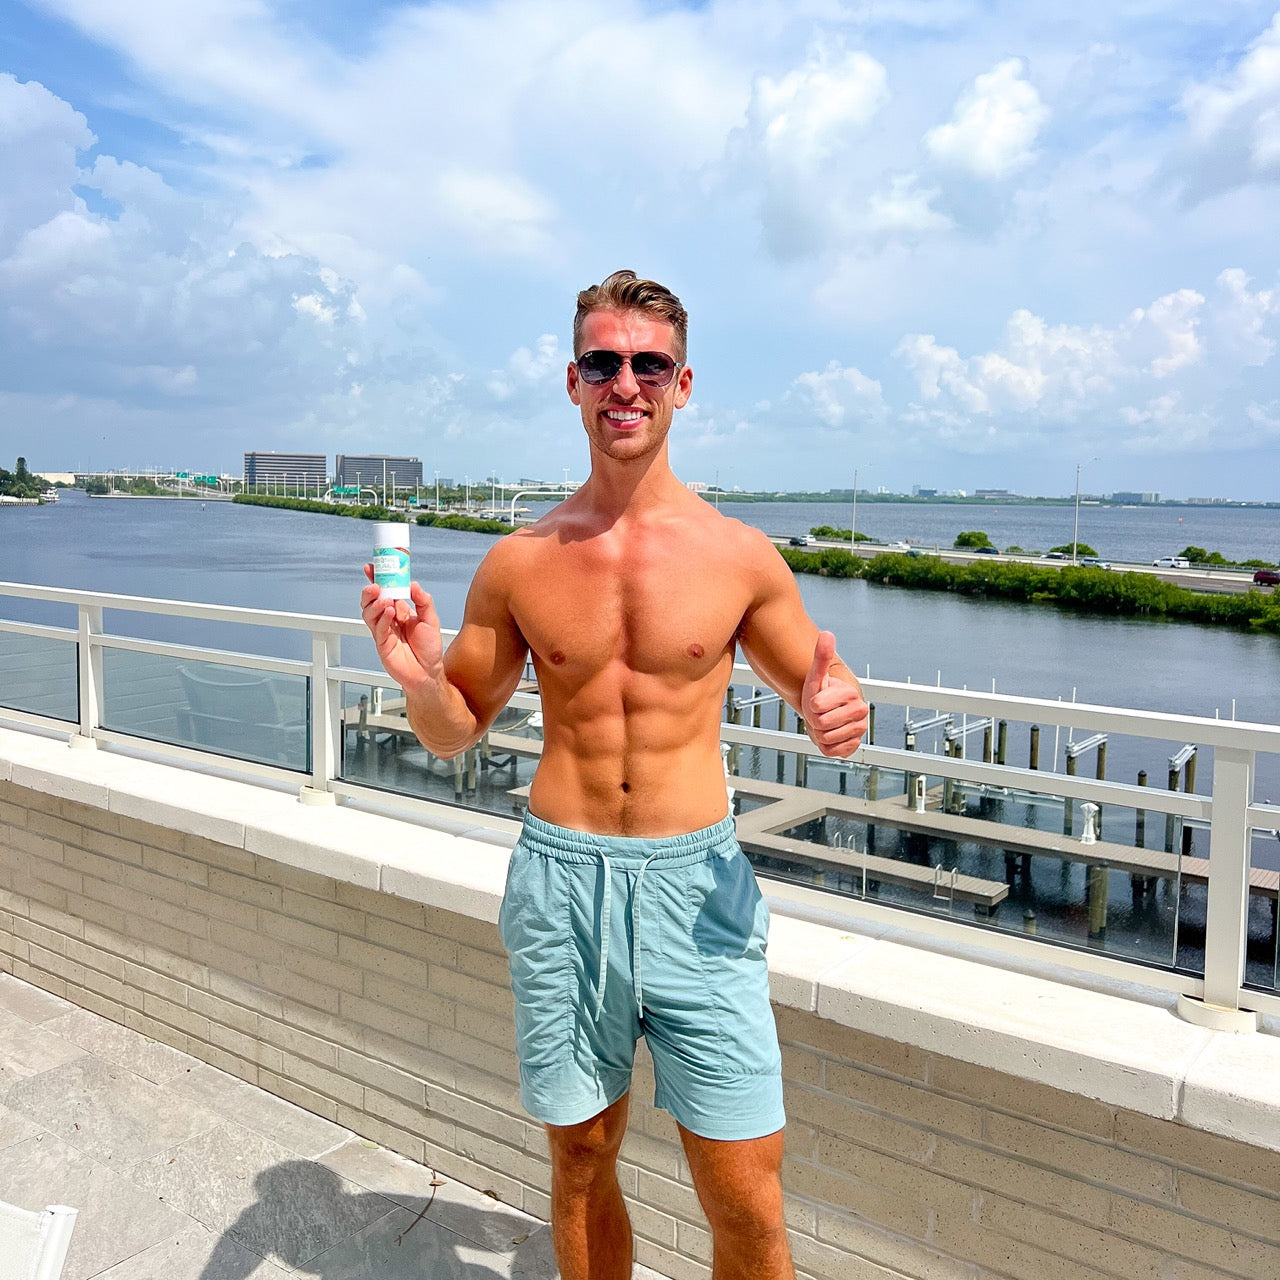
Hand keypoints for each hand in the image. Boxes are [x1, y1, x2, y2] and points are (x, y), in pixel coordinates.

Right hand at [360, 568, 443, 692]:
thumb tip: (413, 585)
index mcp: (400, 611)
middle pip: (372, 601)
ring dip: (375, 604)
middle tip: (375, 584)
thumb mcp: (431, 619)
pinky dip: (383, 618)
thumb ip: (423, 601)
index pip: (386, 591)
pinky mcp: (382, 644)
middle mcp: (390, 620)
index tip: (373, 568)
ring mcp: (384, 631)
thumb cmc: (429, 649)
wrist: (428, 673)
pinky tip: (390, 612)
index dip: (378, 580)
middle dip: (371, 591)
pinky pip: (378, 628)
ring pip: (369, 613)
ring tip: (385, 599)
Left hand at [801, 631, 867, 757]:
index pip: (816, 706)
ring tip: (825, 723)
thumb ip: (821, 655)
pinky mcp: (854, 745)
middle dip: (815, 720)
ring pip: (825, 738)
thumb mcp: (816, 676)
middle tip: (820, 713)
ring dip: (820, 733)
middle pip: (821, 723)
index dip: (811, 705)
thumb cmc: (820, 693)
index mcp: (851, 693)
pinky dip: (826, 746)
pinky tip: (831, 735)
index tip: (818, 701)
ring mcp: (859, 729)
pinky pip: (832, 751)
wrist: (826, 713)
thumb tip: (827, 633)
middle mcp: (861, 711)